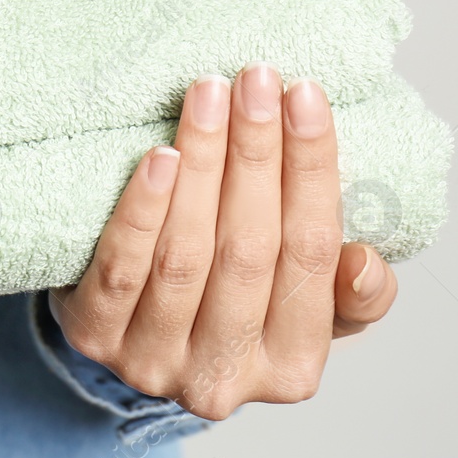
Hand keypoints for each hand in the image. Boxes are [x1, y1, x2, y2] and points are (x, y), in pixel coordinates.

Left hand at [49, 65, 397, 420]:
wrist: (125, 333)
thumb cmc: (227, 303)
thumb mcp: (299, 306)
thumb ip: (347, 292)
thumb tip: (363, 264)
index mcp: (293, 366)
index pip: (312, 255)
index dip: (311, 171)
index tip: (306, 95)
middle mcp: (226, 377)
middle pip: (249, 250)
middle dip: (256, 154)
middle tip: (256, 79)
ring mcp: (154, 362)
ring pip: (185, 255)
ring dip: (201, 164)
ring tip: (208, 96)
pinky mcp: (94, 338)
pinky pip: (121, 268)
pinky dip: (142, 210)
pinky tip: (157, 157)